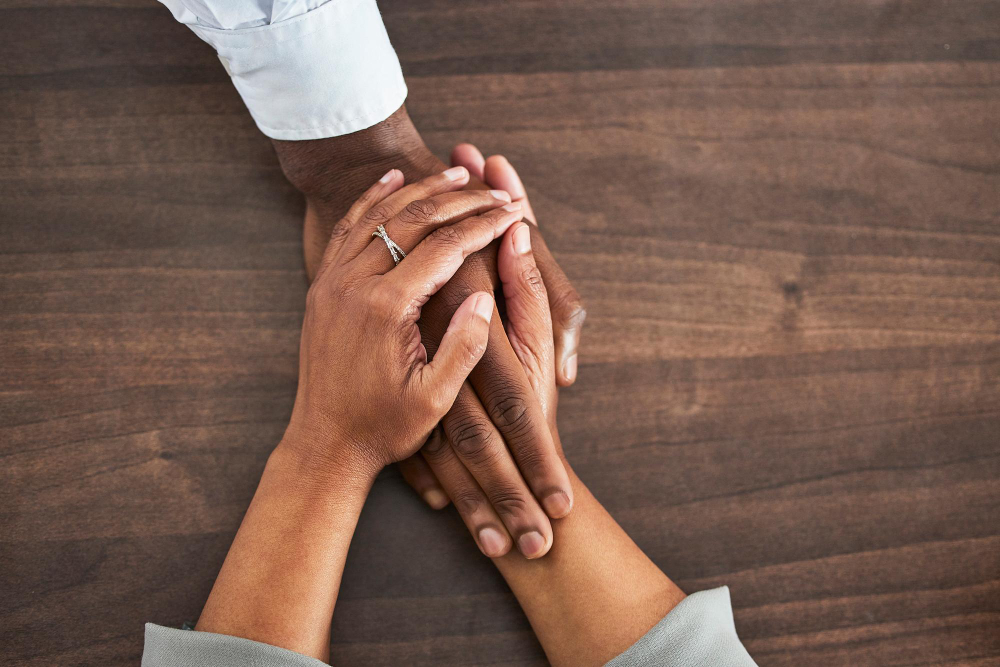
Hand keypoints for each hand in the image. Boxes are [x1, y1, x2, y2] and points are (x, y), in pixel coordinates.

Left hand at [272, 109, 583, 557]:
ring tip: (457, 173)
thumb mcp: (434, 398)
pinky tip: (393, 179)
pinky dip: (372, 199)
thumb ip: (464, 346)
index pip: (445, 247)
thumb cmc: (384, 426)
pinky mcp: (323, 286)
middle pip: (414, 219)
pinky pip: (349, 229)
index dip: (484, 224)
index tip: (514, 211)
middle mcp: (355, 284)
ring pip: (380, 214)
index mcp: (387, 308)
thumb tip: (485, 296)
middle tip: (496, 188)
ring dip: (420, 189)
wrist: (324, 443)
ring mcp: (333, 281)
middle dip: (461, 199)